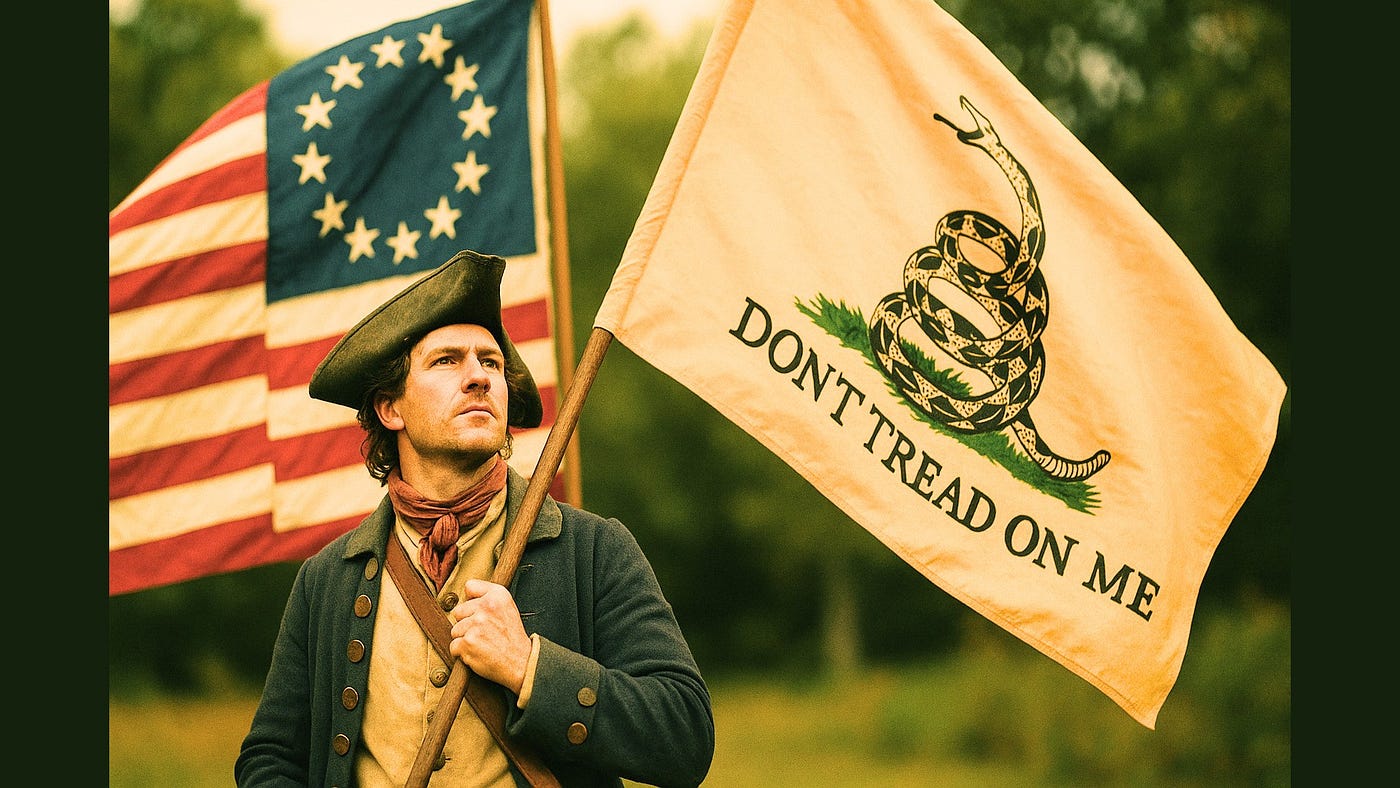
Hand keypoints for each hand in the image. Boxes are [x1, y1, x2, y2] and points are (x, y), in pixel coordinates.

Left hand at [448, 578, 531, 693]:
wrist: (521, 663)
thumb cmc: (512, 638)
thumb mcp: (508, 608)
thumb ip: (488, 596)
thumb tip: (465, 595)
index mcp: (498, 595)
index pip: (470, 586)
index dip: (471, 601)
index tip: (479, 612)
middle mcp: (487, 606)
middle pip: (458, 611)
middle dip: (466, 624)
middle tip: (484, 633)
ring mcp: (476, 624)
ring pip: (455, 630)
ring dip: (464, 640)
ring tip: (482, 644)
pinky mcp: (468, 642)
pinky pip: (454, 646)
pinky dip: (462, 654)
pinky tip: (478, 653)